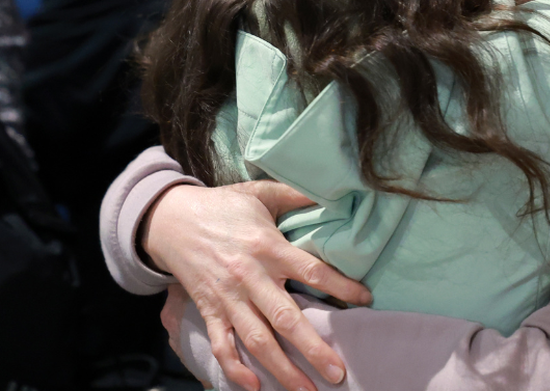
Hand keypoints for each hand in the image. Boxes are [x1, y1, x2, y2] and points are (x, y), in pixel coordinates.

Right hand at [142, 180, 371, 390]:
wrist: (170, 219)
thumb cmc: (224, 206)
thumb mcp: (262, 192)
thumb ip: (297, 195)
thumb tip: (333, 191)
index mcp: (268, 246)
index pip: (312, 271)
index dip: (341, 286)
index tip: (365, 300)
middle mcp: (250, 276)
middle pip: (286, 317)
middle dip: (313, 348)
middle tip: (337, 372)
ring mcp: (228, 297)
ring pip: (257, 340)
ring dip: (282, 369)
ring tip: (306, 390)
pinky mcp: (208, 310)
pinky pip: (222, 345)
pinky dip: (235, 369)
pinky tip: (256, 387)